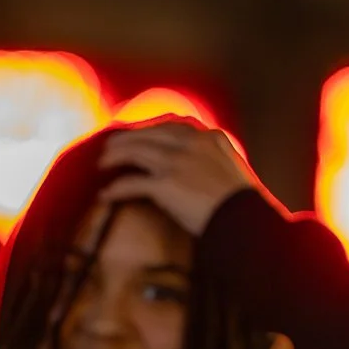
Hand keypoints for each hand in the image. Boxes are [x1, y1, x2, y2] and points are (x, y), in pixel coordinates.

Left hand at [96, 121, 259, 235]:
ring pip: (135, 151)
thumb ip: (215, 162)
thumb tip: (203, 168)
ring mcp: (178, 163)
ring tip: (101, 165)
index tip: (137, 135)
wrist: (246, 222)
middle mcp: (192, 144)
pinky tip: (105, 194)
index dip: (149, 130)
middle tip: (109, 146)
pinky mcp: (166, 185)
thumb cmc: (244, 206)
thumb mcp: (234, 172)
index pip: (172, 126)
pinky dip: (115, 188)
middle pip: (148, 134)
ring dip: (114, 157)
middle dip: (125, 139)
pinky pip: (131, 183)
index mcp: (210, 138)